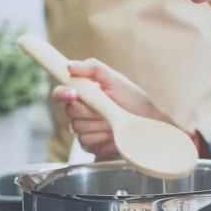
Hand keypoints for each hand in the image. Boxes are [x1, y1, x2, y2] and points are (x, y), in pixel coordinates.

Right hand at [52, 59, 173, 159]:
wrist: (149, 123)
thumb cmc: (134, 99)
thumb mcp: (116, 79)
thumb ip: (93, 68)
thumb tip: (70, 65)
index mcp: (83, 94)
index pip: (61, 92)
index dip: (62, 93)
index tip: (73, 93)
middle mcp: (80, 111)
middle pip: (69, 111)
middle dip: (89, 110)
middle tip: (106, 107)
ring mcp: (84, 128)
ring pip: (77, 127)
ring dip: (97, 123)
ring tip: (112, 120)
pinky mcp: (90, 145)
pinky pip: (85, 142)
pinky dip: (100, 137)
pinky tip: (111, 133)